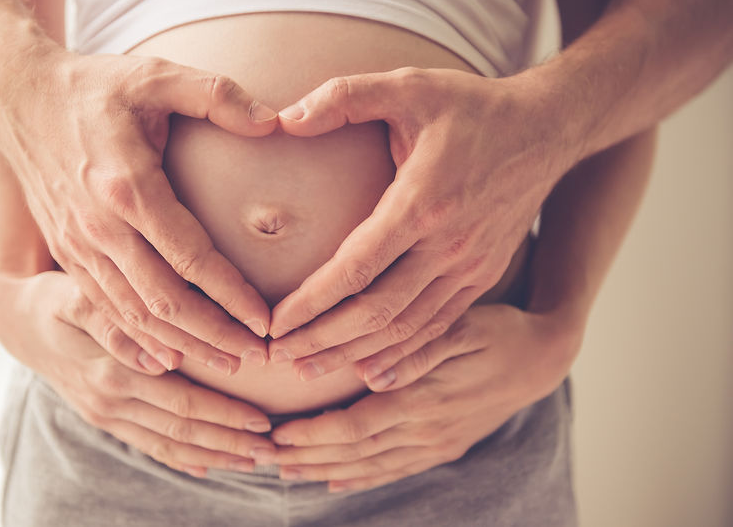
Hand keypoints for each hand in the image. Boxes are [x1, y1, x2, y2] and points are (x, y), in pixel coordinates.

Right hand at [0, 51, 278, 373]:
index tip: (267, 321)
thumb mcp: (156, 74)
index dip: (232, 295)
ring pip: (134, 316)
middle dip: (214, 335)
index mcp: (127, 187)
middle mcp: (99, 227)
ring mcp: (77, 246)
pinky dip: (138, 340)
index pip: (191, 258)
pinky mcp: (66, 253)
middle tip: (258, 356)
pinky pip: (105, 310)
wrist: (17, 96)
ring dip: (181, 345)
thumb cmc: (94, 86)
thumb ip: (217, 95)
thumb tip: (274, 123)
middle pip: (164, 301)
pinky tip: (166, 358)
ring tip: (225, 364)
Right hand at [0, 270, 276, 477]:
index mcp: (112, 373)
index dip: (224, 412)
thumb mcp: (74, 299)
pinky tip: (206, 466)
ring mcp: (106, 415)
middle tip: (272, 449)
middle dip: (230, 441)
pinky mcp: (104, 417)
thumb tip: (158, 355)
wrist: (18, 322)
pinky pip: (147, 444)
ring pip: (168, 443)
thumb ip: (113, 323)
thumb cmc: (53, 300)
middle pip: (182, 429)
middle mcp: (111, 403)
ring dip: (213, 454)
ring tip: (253, 461)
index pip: (181, 401)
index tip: (263, 419)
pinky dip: (179, 457)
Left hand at [267, 304, 581, 491]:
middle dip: (308, 456)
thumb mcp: (463, 327)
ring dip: (327, 471)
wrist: (543, 357)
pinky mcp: (445, 446)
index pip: (355, 426)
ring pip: (372, 466)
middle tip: (266, 456)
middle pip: (355, 452)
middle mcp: (428, 430)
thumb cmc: (499, 330)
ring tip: (289, 472)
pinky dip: (363, 477)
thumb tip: (372, 374)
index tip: (278, 433)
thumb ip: (417, 349)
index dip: (313, 434)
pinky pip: (396, 469)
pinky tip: (338, 481)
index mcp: (424, 400)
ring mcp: (437, 443)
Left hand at [268, 69, 572, 375]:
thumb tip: (284, 118)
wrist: (546, 129)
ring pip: (406, 329)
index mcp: (422, 202)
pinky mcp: (483, 277)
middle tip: (278, 358)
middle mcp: (449, 246)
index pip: (356, 268)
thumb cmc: (471, 108)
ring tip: (310, 372)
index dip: (311, 302)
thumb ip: (344, 97)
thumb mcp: (408, 85)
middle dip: (323, 340)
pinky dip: (402, 355)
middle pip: (377, 312)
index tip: (273, 324)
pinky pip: (437, 328)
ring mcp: (470, 268)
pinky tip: (371, 370)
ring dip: (355, 355)